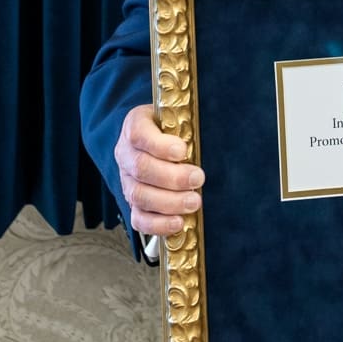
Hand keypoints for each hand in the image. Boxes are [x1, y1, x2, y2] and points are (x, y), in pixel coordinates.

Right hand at [113, 103, 204, 235]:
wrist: (155, 139)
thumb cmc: (171, 128)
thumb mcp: (176, 117)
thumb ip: (187, 125)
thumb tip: (216, 136)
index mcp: (135, 127)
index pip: (139, 135)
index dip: (159, 145)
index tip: (182, 151)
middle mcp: (126, 155)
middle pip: (141, 168)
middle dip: (172, 177)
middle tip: (198, 179)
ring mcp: (128, 181)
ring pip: (139, 195)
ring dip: (169, 202)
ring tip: (193, 202)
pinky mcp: (133, 203)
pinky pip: (138, 219)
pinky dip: (158, 224)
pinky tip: (178, 222)